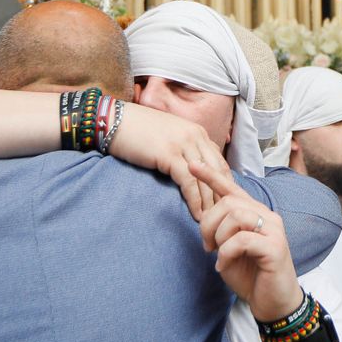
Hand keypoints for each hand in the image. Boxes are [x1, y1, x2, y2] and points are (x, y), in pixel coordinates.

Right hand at [110, 105, 227, 221]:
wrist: (115, 120)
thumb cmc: (139, 131)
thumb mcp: (169, 136)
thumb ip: (185, 149)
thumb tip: (195, 171)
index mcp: (197, 132)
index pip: (219, 161)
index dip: (225, 184)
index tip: (226, 203)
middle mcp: (195, 136)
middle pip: (218, 170)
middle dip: (222, 195)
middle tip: (224, 216)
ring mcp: (183, 144)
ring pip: (205, 178)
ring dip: (210, 202)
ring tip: (212, 221)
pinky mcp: (169, 154)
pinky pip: (188, 181)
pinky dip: (195, 200)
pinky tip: (197, 214)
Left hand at [194, 157, 301, 320]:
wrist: (273, 303)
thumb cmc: (251, 275)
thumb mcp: (229, 250)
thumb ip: (221, 231)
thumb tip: (205, 218)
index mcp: (255, 214)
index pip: (232, 188)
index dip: (211, 176)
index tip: (192, 164)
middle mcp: (267, 216)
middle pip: (229, 202)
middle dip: (209, 223)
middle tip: (207, 246)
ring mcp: (273, 230)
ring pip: (235, 217)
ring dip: (219, 238)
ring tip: (219, 255)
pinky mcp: (275, 247)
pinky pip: (242, 240)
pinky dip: (227, 253)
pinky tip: (224, 265)